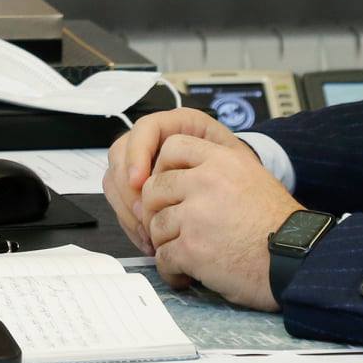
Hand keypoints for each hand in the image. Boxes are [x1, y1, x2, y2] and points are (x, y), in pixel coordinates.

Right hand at [104, 108, 248, 255]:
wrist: (247, 198)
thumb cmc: (242, 178)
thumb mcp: (231, 162)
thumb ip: (205, 163)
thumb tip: (168, 180)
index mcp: (180, 125)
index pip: (145, 129)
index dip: (137, 153)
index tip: (140, 181)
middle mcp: (158, 140)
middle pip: (121, 153)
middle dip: (127, 187)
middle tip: (143, 214)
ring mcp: (145, 165)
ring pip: (115, 179)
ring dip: (126, 207)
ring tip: (148, 231)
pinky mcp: (140, 190)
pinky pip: (121, 201)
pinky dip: (129, 220)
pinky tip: (147, 237)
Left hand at [141, 133, 300, 309]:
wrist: (297, 260)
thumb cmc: (280, 225)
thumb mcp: (253, 177)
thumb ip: (217, 170)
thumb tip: (181, 175)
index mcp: (223, 161)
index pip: (172, 146)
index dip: (163, 168)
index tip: (169, 189)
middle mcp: (206, 182)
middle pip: (154, 188)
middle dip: (157, 211)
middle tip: (171, 227)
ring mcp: (196, 216)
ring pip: (155, 225)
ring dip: (165, 243)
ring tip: (184, 254)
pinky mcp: (192, 249)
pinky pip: (163, 258)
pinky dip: (171, 270)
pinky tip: (186, 274)